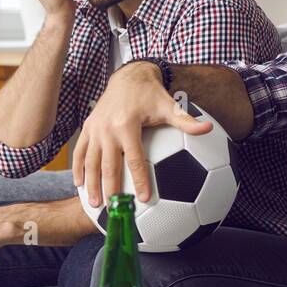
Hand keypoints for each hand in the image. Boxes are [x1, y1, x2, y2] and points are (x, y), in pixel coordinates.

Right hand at [72, 61, 210, 206]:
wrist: (128, 77)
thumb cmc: (151, 95)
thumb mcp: (169, 106)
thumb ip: (187, 122)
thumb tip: (208, 128)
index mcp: (127, 126)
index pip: (134, 159)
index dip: (139, 180)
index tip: (144, 199)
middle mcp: (107, 129)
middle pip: (108, 165)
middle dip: (109, 188)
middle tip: (113, 208)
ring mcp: (95, 129)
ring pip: (90, 161)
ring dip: (91, 183)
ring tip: (94, 203)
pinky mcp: (87, 128)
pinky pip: (79, 152)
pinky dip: (78, 168)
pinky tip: (79, 184)